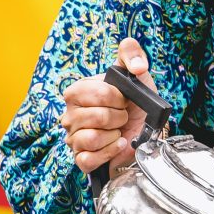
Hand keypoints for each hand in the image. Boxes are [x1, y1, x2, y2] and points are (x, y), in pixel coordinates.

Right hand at [61, 37, 155, 172]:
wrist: (142, 133)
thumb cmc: (135, 104)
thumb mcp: (137, 75)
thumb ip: (132, 54)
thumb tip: (137, 66)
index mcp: (77, 92)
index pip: (97, 93)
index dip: (117, 97)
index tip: (124, 100)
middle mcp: (70, 115)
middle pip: (97, 116)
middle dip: (119, 117)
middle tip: (122, 117)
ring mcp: (73, 138)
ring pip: (92, 138)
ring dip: (114, 135)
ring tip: (118, 131)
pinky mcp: (80, 159)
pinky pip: (90, 159)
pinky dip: (110, 152)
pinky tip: (117, 145)